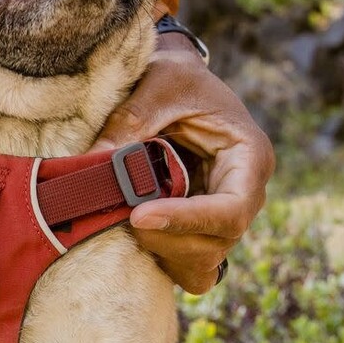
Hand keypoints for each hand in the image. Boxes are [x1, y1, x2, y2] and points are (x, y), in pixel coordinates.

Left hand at [92, 31, 274, 294]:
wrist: (176, 80)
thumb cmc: (175, 75)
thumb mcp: (159, 83)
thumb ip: (130, 121)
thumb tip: (94, 162)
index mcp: (249, 157)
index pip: (231, 210)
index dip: (186, 220)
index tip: (139, 215)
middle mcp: (244, 193)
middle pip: (217, 242)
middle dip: (167, 238)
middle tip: (122, 218)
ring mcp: (223, 216)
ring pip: (203, 262)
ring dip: (162, 250)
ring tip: (125, 220)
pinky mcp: (201, 228)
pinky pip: (191, 266)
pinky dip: (164, 259)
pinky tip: (136, 233)